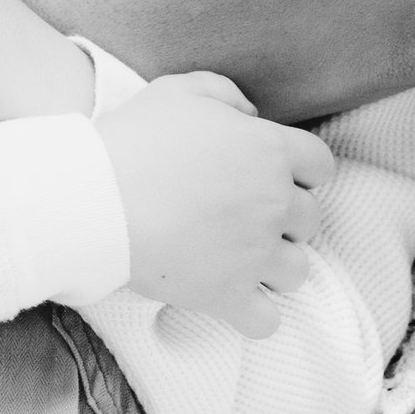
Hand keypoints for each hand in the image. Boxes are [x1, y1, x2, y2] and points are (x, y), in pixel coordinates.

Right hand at [98, 73, 336, 337]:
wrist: (94, 198)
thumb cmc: (133, 140)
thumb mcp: (180, 91)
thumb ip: (227, 96)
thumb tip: (251, 117)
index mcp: (269, 150)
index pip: (320, 165)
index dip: (303, 172)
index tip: (278, 178)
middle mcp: (273, 202)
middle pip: (310, 220)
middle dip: (286, 221)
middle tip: (249, 219)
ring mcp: (253, 252)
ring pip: (297, 271)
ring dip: (276, 268)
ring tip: (244, 261)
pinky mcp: (225, 294)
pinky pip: (266, 321)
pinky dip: (256, 316)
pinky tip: (236, 302)